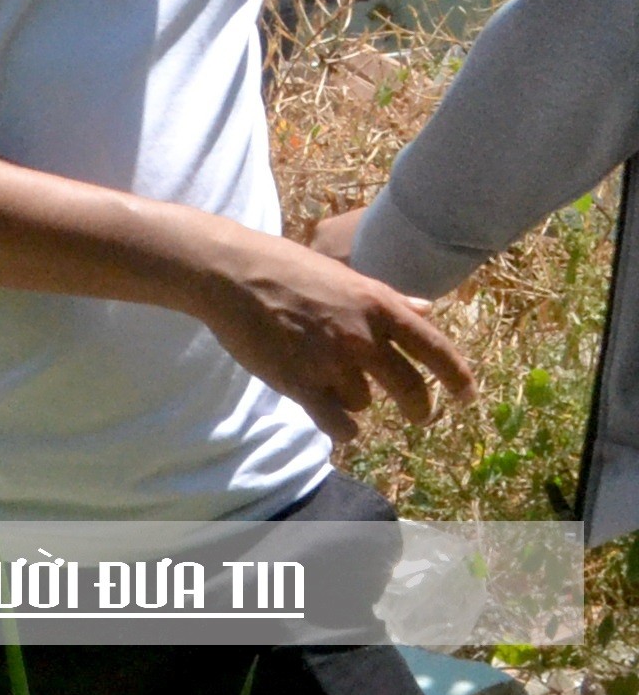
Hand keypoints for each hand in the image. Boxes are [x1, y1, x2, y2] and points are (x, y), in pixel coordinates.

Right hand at [191, 218, 471, 441]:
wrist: (228, 273)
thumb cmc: (284, 267)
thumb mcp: (344, 275)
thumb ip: (389, 298)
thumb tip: (427, 306)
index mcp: (377, 306)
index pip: (435, 348)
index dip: (457, 377)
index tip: (466, 396)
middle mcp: (362, 337)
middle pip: (410, 388)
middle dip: (419, 408)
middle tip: (419, 415)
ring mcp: (332, 362)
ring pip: (364, 402)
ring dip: (353, 398)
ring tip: (329, 381)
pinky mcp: (301, 384)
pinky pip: (340, 424)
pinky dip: (343, 427)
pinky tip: (337, 421)